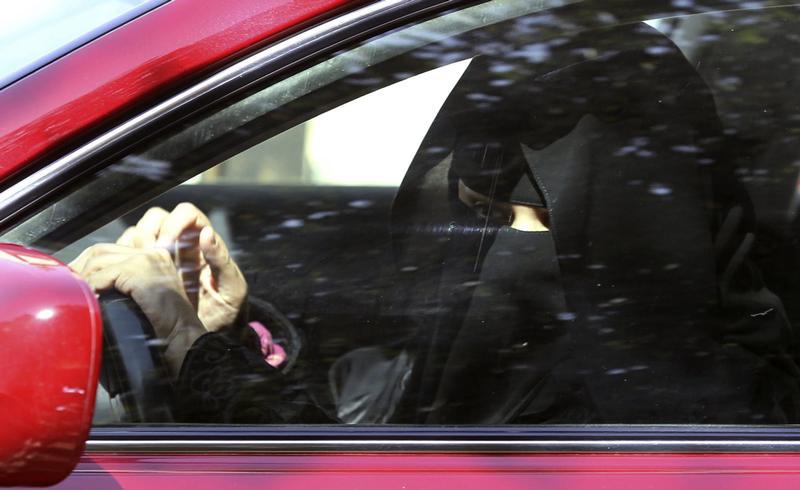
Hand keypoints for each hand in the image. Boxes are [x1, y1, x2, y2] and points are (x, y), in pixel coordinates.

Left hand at [69, 244, 205, 375]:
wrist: (183, 338)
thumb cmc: (165, 327)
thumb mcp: (145, 298)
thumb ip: (126, 284)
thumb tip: (92, 282)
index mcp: (155, 256)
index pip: (110, 250)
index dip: (87, 263)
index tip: (76, 280)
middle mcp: (152, 252)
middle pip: (101, 250)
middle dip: (80, 266)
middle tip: (69, 286)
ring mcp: (146, 260)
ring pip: (98, 260)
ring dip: (84, 278)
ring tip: (78, 295)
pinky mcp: (139, 271)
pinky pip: (103, 275)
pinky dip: (92, 287)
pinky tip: (90, 300)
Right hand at [116, 203, 247, 331]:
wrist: (215, 342)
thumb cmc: (229, 315)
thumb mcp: (233, 290)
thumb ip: (222, 261)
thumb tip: (206, 233)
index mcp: (204, 245)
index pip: (188, 215)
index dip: (174, 222)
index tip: (165, 244)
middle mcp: (181, 248)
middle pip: (157, 219)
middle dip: (148, 231)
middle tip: (146, 256)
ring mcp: (162, 261)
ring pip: (139, 234)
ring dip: (132, 245)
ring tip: (135, 267)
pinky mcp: (146, 276)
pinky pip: (127, 256)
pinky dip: (121, 260)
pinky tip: (126, 277)